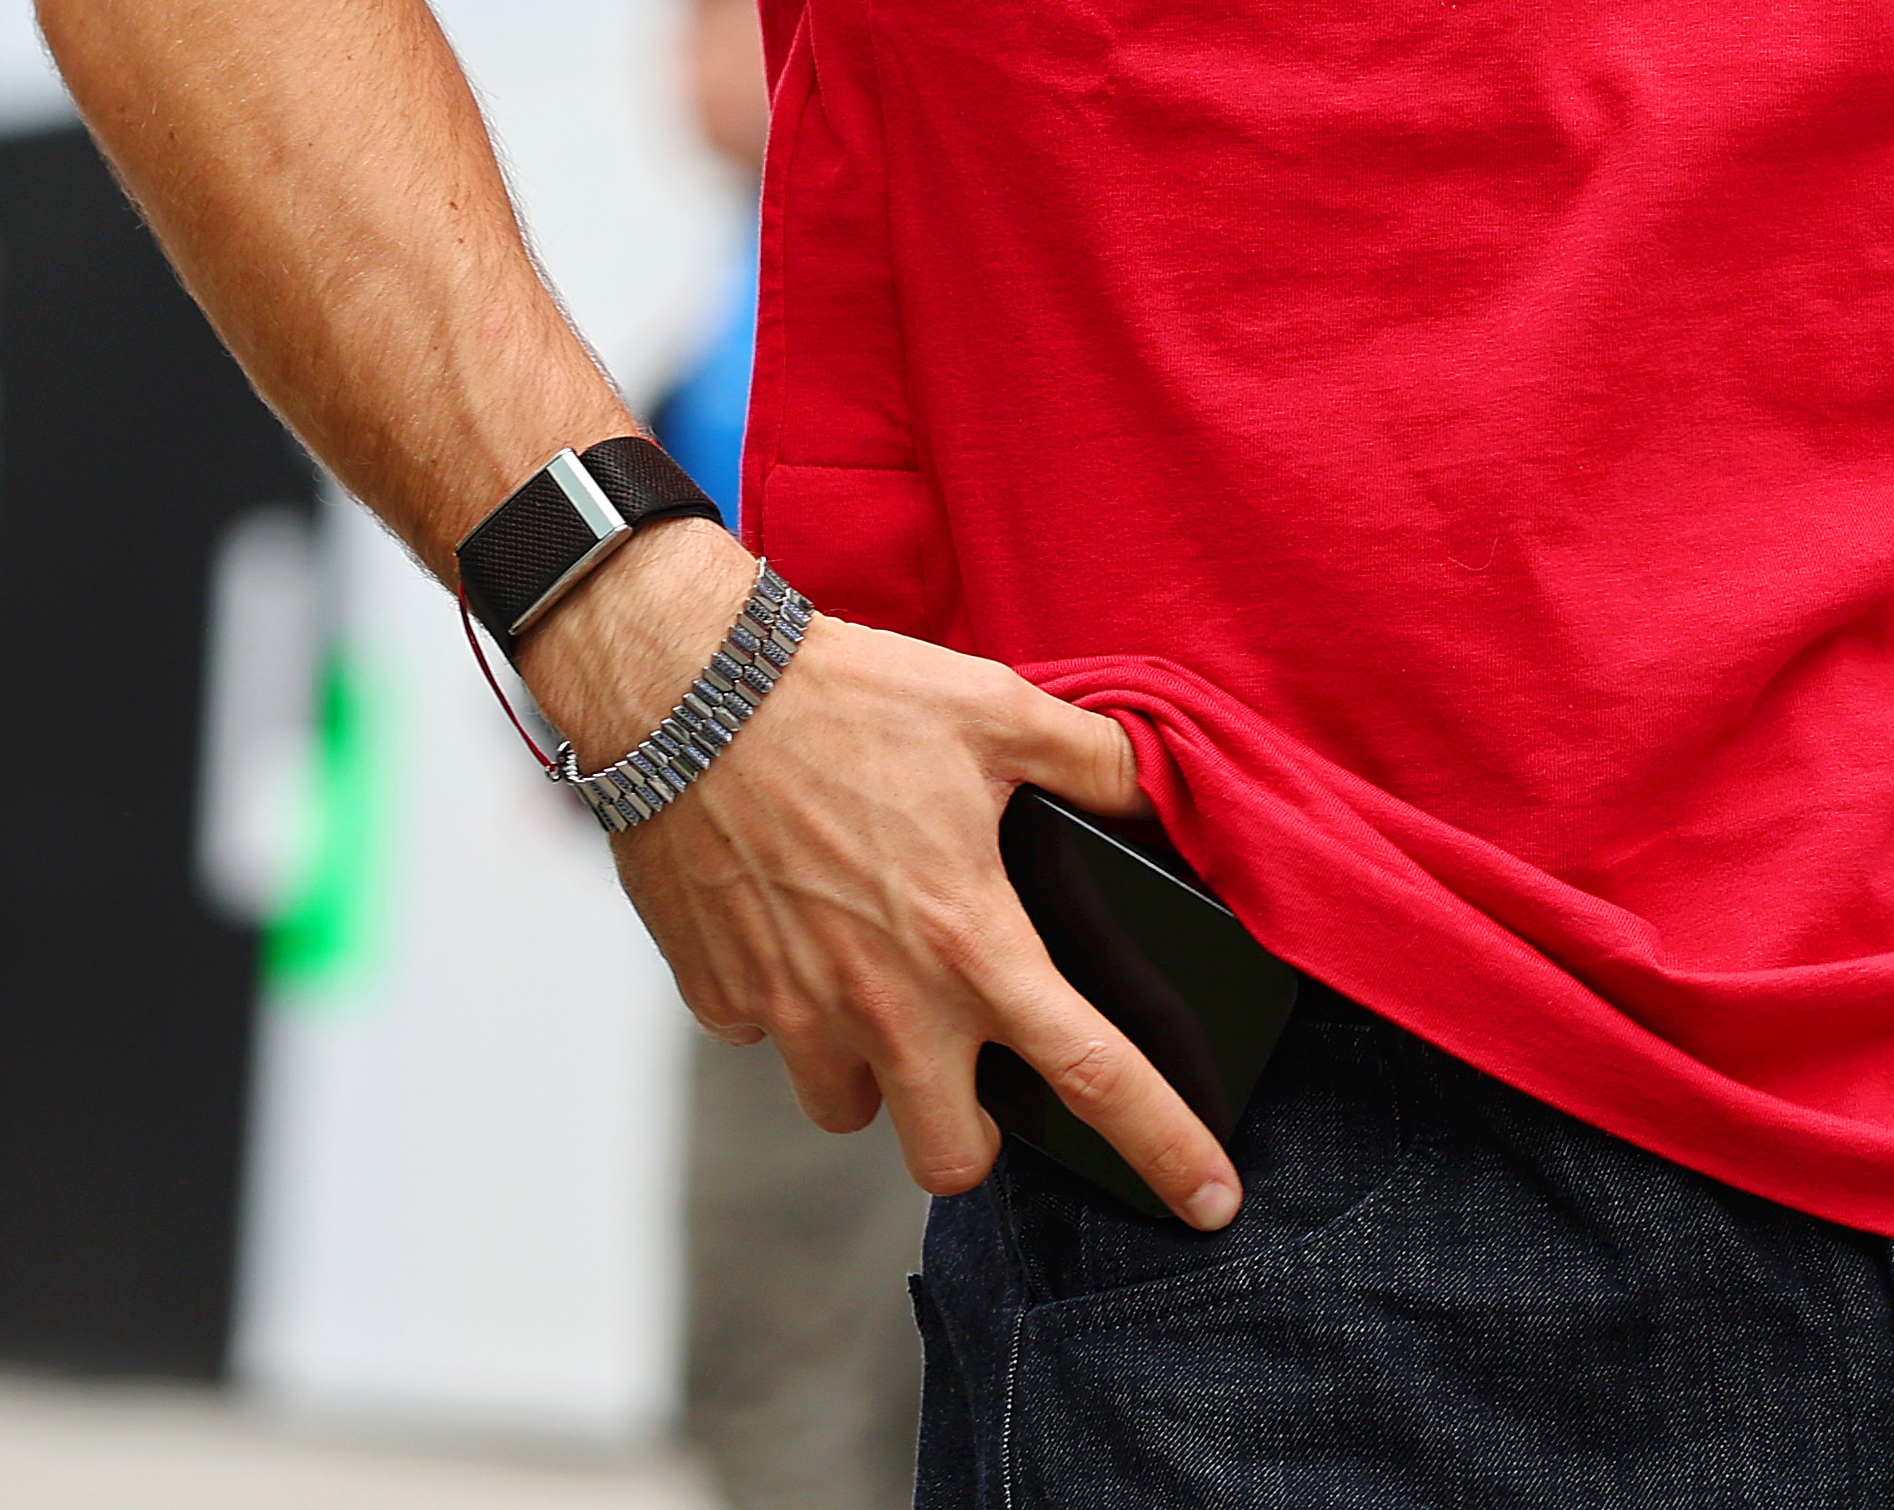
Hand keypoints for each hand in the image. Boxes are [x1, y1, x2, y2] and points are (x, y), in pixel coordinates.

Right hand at [517, 526, 1239, 1230]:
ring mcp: (792, 1009)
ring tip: (873, 985)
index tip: (1210, 1204)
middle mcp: (885, 1001)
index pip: (1094, 1079)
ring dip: (872, 1071)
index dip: (1166, 1151)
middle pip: (950, 1160)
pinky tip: (793, 930)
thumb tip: (1153, 798)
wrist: (683, 687)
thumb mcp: (994, 707)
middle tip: (972, 1063)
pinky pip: (765, 1037)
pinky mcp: (719, 992)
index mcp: (970, 942)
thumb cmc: (843, 696)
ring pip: (848, 1110)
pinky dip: (786, 1006)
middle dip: (971, 1136)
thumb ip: (1092, 761)